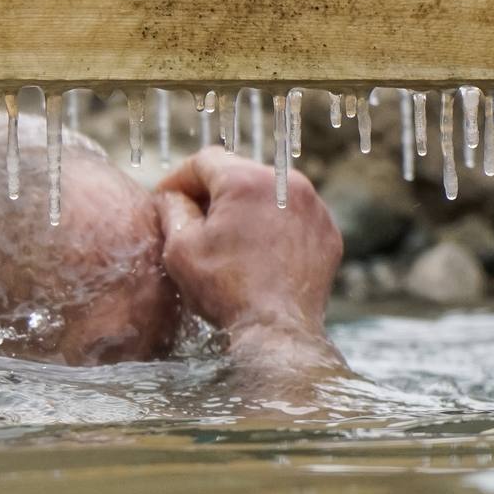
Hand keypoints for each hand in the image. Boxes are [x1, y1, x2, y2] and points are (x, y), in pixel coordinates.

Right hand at [155, 148, 346, 376]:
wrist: (276, 332)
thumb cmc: (225, 291)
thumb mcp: (181, 248)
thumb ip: (172, 209)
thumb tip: (171, 195)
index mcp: (246, 181)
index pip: (204, 161)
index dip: (179, 178)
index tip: (166, 199)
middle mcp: (287, 182)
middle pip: (238, 172)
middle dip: (212, 192)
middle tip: (192, 220)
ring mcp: (313, 206)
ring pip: (268, 193)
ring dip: (244, 208)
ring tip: (226, 239)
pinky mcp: (327, 231)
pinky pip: (292, 216)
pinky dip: (273, 226)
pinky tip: (257, 253)